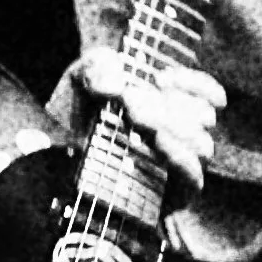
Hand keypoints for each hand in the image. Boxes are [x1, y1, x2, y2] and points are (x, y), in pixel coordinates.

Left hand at [79, 43, 224, 189]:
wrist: (51, 163)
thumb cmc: (73, 119)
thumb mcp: (80, 80)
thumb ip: (97, 65)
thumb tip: (119, 82)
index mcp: (172, 107)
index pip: (210, 96)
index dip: (195, 83)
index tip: (160, 78)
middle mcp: (181, 137)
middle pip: (204, 117)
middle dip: (169, 104)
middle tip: (129, 101)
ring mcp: (179, 168)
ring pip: (203, 145)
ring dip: (172, 126)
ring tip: (134, 117)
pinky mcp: (173, 196)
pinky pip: (193, 176)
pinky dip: (178, 155)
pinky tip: (154, 139)